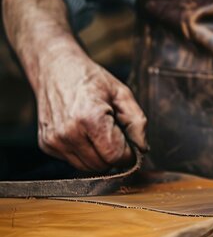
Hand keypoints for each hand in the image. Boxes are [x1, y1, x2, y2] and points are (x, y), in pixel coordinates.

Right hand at [35, 50, 147, 171]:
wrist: (55, 69)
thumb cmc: (91, 80)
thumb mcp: (122, 94)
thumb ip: (137, 122)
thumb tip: (142, 149)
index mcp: (89, 118)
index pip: (116, 156)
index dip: (128, 153)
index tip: (130, 142)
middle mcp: (68, 133)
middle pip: (102, 165)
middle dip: (114, 155)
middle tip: (114, 133)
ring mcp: (55, 141)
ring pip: (88, 168)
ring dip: (99, 156)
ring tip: (99, 133)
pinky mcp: (47, 145)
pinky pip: (74, 161)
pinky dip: (84, 153)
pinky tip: (84, 133)